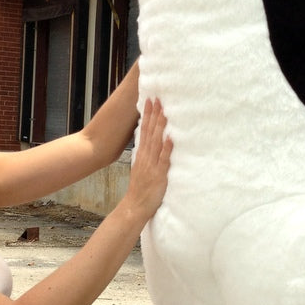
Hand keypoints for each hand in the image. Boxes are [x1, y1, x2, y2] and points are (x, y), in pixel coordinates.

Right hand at [124, 99, 171, 221]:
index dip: (148, 115)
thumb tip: (153, 141)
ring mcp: (152, 165)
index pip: (145, 130)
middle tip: (158, 98)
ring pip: (157, 142)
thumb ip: (147, 154)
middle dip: (154, 115)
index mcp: (142, 154)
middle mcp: (146, 156)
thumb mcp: (142, 167)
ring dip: (160, 126)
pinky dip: (167, 148)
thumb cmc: (141, 189)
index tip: (151, 100)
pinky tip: (170, 137)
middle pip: (150, 132)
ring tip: (164, 111)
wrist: (134, 207)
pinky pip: (164, 160)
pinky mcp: (159, 175)